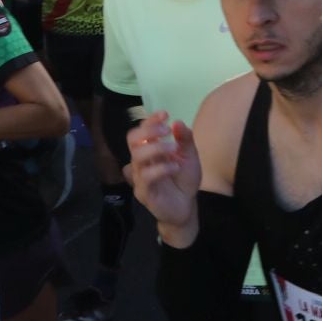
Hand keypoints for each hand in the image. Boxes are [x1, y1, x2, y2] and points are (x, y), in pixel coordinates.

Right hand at [126, 113, 200, 241]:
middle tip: (166, 131)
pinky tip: (175, 167)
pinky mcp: (144, 192)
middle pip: (132, 140)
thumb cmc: (184, 180)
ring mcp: (140, 177)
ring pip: (138, 156)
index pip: (140, 131)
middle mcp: (141, 162)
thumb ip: (185, 140)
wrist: (186, 206)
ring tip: (173, 149)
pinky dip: (161, 168)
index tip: (165, 114)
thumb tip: (177, 122)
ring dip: (156, 148)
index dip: (149, 120)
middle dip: (149, 130)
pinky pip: (146, 177)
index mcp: (149, 150)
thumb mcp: (189, 156)